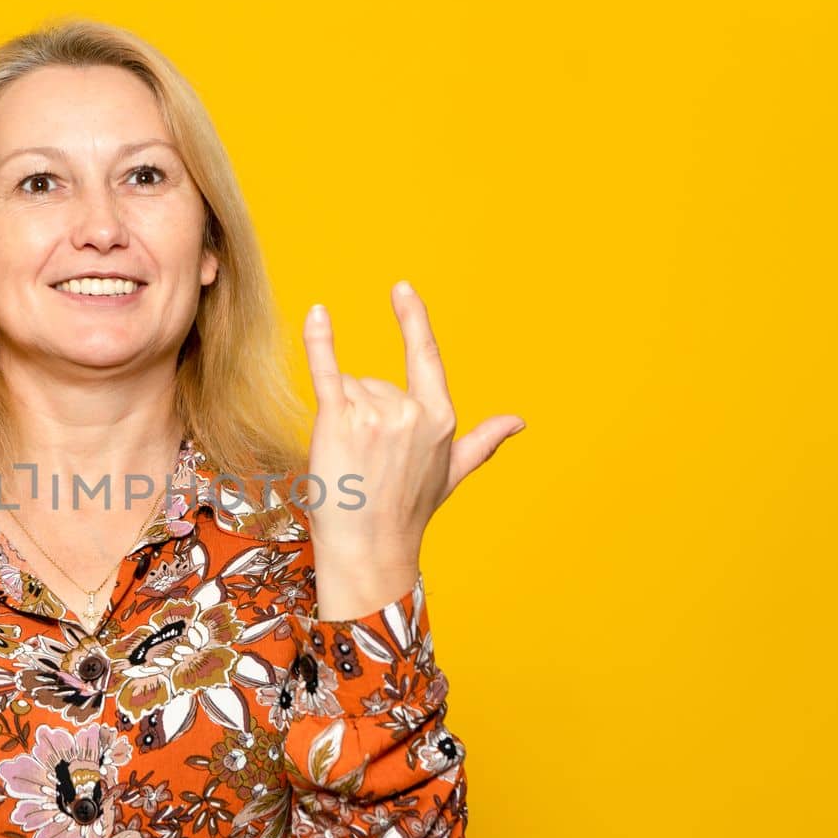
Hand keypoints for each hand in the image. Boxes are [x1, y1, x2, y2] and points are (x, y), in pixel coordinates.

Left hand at [300, 280, 525, 619]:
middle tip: (365, 463)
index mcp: (439, 418)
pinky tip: (318, 314)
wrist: (370, 549)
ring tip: (350, 463)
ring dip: (342, 420)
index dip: (413, 320)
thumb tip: (519, 422)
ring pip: (348, 389)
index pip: (425, 357)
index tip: (402, 288)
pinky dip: (320, 343)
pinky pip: (327, 371)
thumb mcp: (451, 474)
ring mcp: (375, 414)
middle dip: (362, 415)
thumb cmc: (406, 513)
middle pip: (373, 383)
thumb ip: (482, 441)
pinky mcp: (339, 421)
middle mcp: (411, 411)